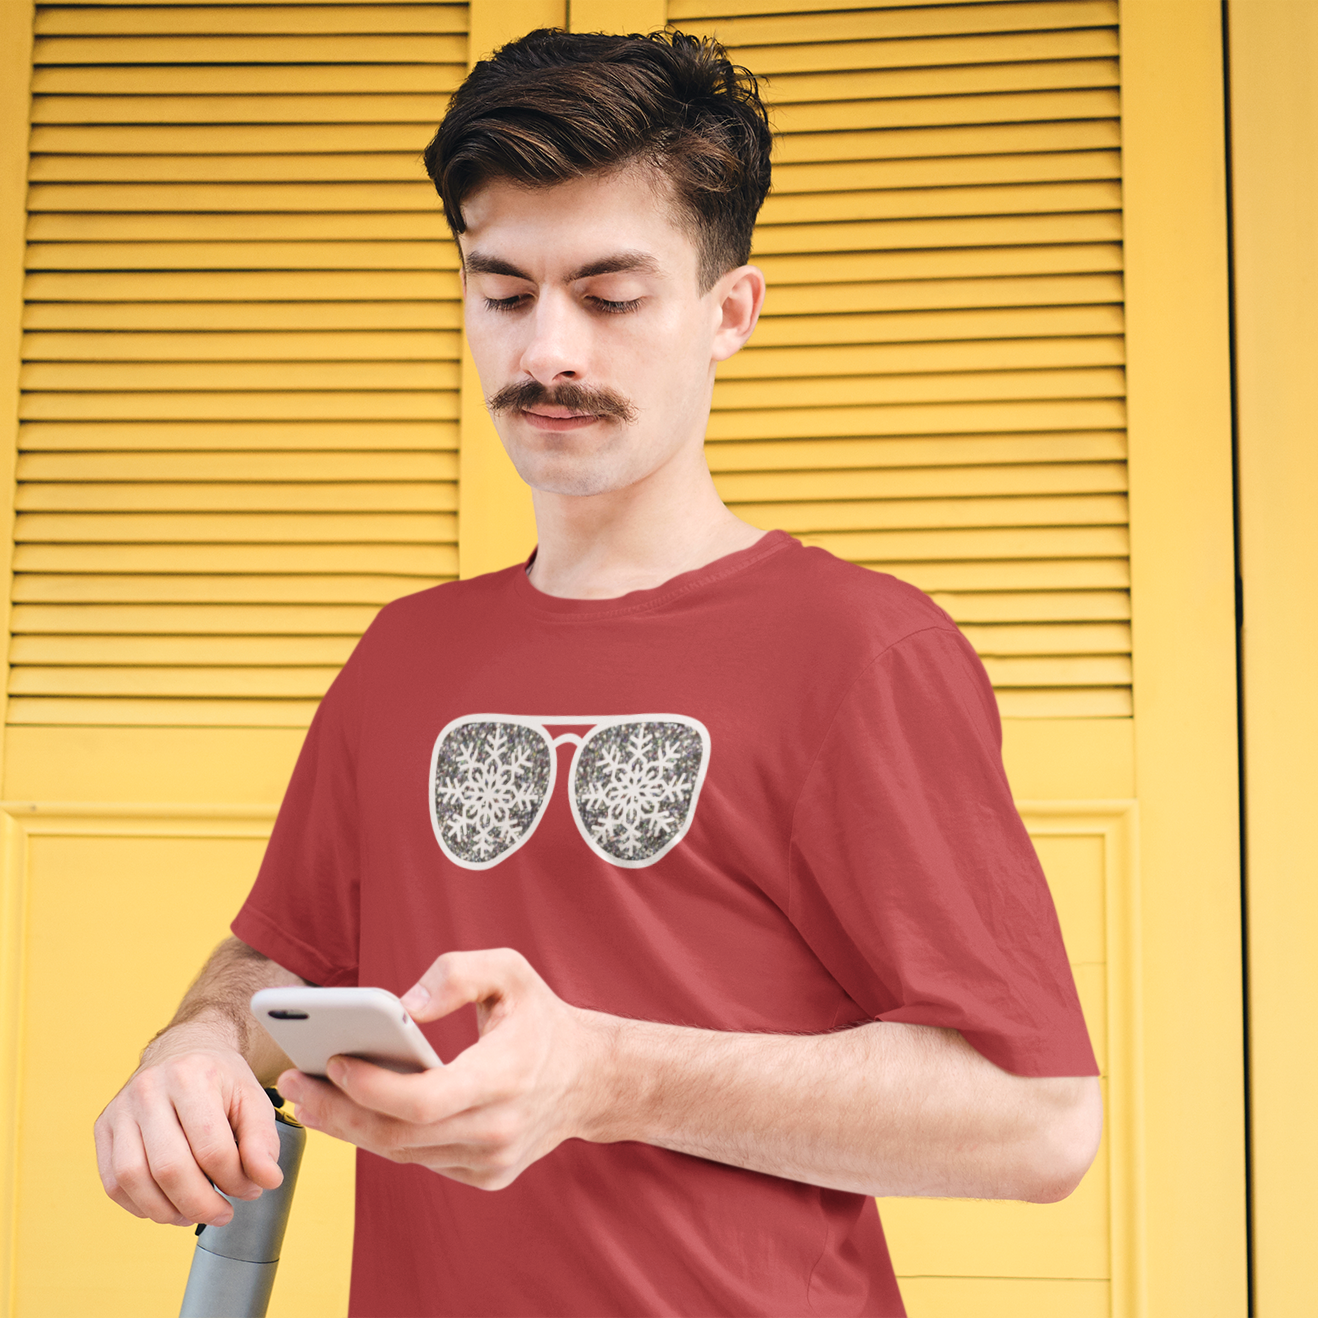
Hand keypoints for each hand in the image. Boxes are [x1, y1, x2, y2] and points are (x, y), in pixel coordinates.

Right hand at [94, 1033, 283, 1226]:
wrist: (183, 1051)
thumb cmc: (218, 1078)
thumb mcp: (253, 1098)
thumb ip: (263, 1140)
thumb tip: (268, 1180)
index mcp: (192, 1077)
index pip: (212, 1147)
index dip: (234, 1180)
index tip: (250, 1190)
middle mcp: (150, 1090)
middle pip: (170, 1168)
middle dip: (201, 1203)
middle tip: (223, 1212)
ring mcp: (121, 1109)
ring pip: (134, 1179)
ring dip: (166, 1211)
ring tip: (193, 1213)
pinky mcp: (103, 1127)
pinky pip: (113, 1182)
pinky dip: (139, 1205)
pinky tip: (166, 1204)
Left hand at [278, 948, 613, 1189]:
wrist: (592, 1078)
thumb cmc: (541, 1018)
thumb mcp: (511, 971)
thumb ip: (458, 972)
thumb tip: (406, 1005)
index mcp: (505, 1076)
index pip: (424, 1099)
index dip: (372, 1087)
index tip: (333, 1060)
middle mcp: (498, 1128)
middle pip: (399, 1136)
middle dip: (337, 1111)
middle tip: (292, 1084)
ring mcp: (492, 1160)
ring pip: (403, 1153)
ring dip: (350, 1127)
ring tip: (308, 1096)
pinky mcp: (486, 1176)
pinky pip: (420, 1160)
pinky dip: (383, 1137)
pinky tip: (351, 1112)